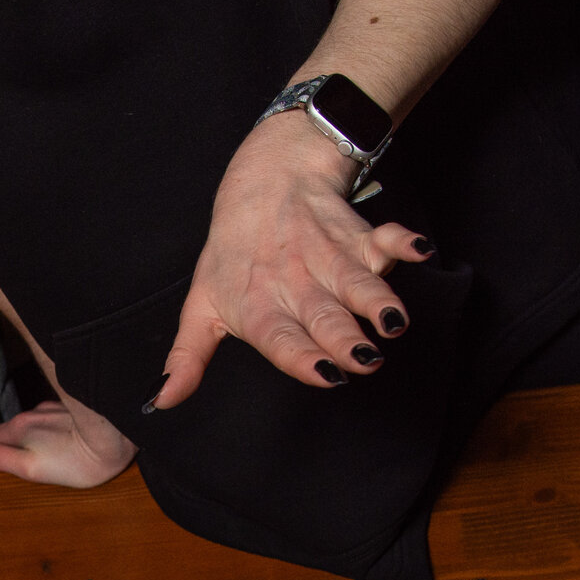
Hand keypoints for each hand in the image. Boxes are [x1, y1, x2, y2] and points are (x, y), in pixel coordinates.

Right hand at [0, 400, 137, 487]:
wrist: (117, 438)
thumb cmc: (77, 461)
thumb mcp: (31, 469)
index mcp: (19, 428)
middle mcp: (32, 413)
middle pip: (10, 430)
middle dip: (10, 444)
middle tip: (23, 465)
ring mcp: (53, 409)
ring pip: (31, 423)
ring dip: (32, 436)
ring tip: (45, 455)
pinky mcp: (71, 410)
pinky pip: (50, 420)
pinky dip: (50, 430)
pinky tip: (64, 441)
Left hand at [151, 110, 434, 406]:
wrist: (264, 179)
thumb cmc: (232, 252)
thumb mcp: (201, 303)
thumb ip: (187, 356)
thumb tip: (161, 401)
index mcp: (258, 306)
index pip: (278, 336)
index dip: (301, 356)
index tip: (325, 374)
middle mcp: (295, 285)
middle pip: (323, 315)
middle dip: (345, 337)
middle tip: (365, 358)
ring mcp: (327, 259)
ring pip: (355, 281)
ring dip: (377, 299)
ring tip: (394, 321)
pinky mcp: (356, 236)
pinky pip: (382, 236)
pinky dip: (401, 241)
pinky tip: (418, 249)